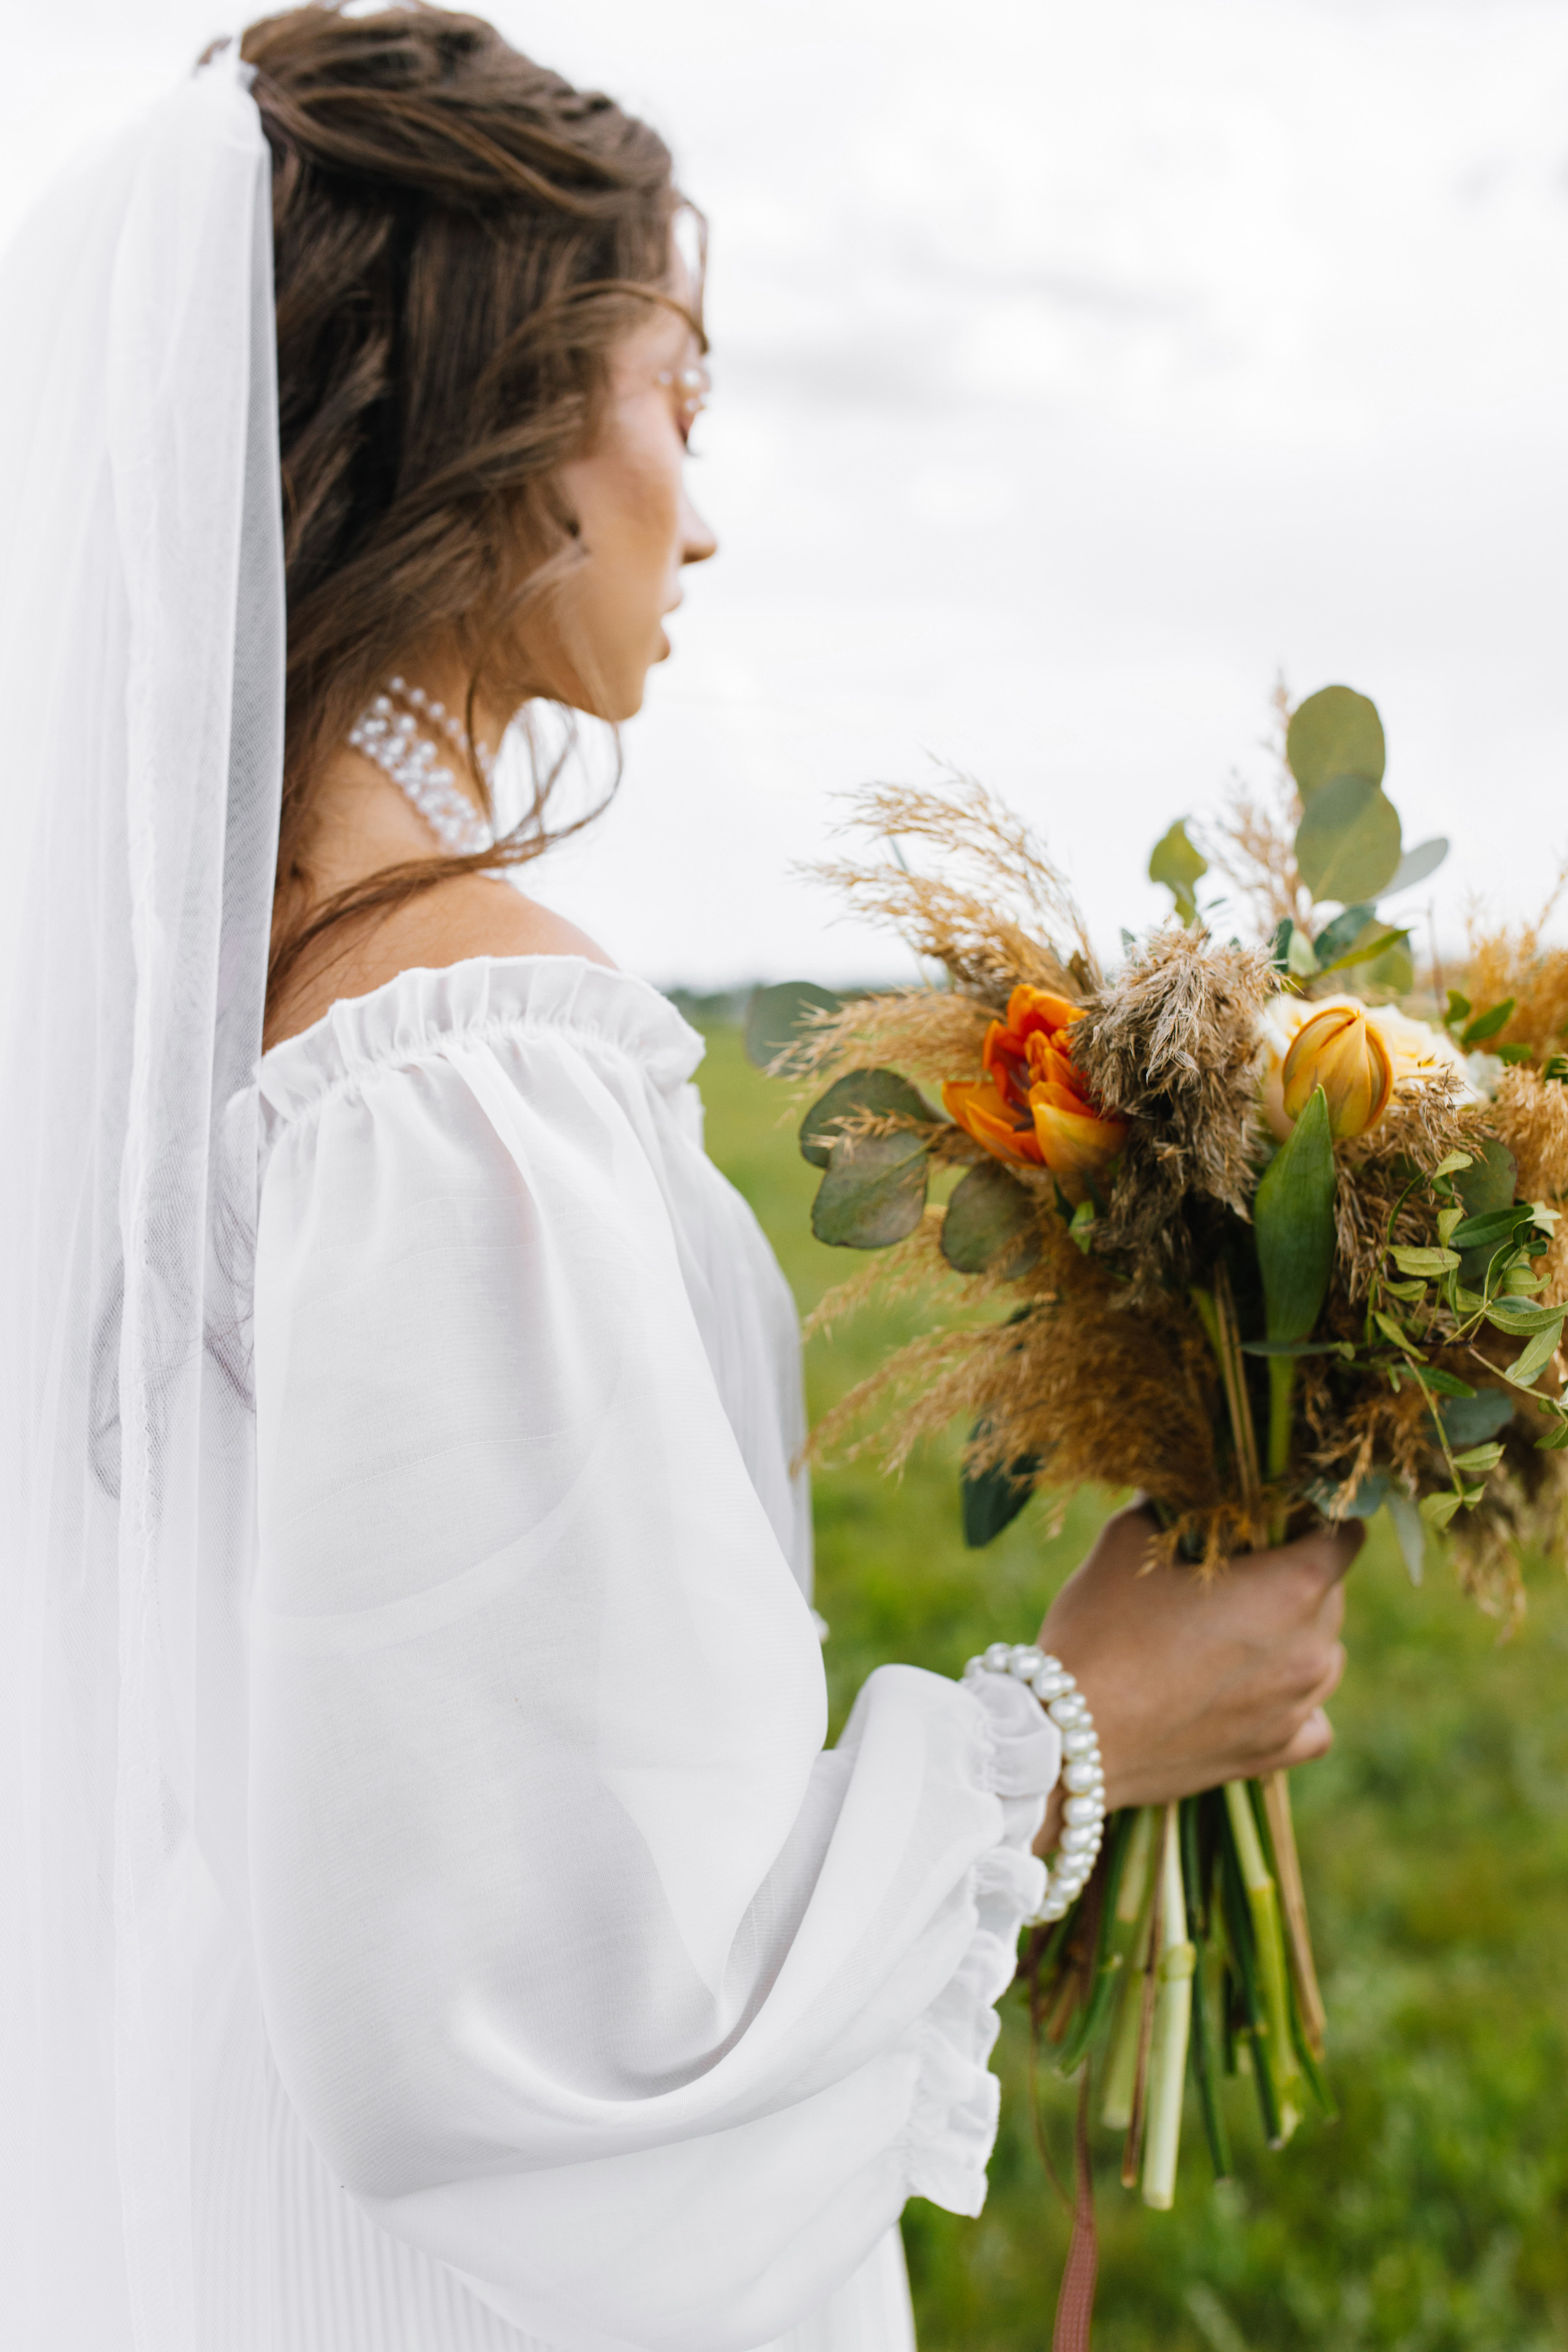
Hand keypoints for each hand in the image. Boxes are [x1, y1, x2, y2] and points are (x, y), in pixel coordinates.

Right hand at [1031, 1502, 1354, 1849]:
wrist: (1067, 1738)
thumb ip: (1169, 1505)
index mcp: (1290, 1587)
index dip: (1315, 1517)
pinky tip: (1252, 1689)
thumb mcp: (1126, 1541)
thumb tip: (1183, 1483)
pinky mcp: (1276, 1753)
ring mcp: (1299, 1707)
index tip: (1278, 1514)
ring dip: (1294, 1634)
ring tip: (1234, 1631)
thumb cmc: (1100, 1628)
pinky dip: (1292, 1700)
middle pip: (1330, 1592)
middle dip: (1292, 1573)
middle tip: (1235, 1569)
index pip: (1345, 1535)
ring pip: (1325, 1653)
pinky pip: (1313, 1718)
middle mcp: (1312, 1648)